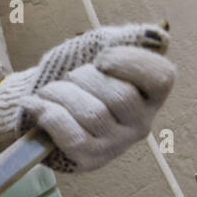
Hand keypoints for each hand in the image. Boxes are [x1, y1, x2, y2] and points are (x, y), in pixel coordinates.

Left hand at [0, 23, 175, 171]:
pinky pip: (72, 136)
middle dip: (84, 77)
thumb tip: (159, 35)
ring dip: (61, 94)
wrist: (37, 99)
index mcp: (149, 96)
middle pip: (120, 96)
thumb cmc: (73, 75)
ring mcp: (115, 146)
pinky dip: (48, 114)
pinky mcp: (89, 160)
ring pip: (93, 114)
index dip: (130, 62)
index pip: (161, 78)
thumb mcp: (98, 48)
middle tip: (69, 77)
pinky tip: (35, 104)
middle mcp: (139, 124)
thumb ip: (126, 39)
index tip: (101, 59)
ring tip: (48, 91)